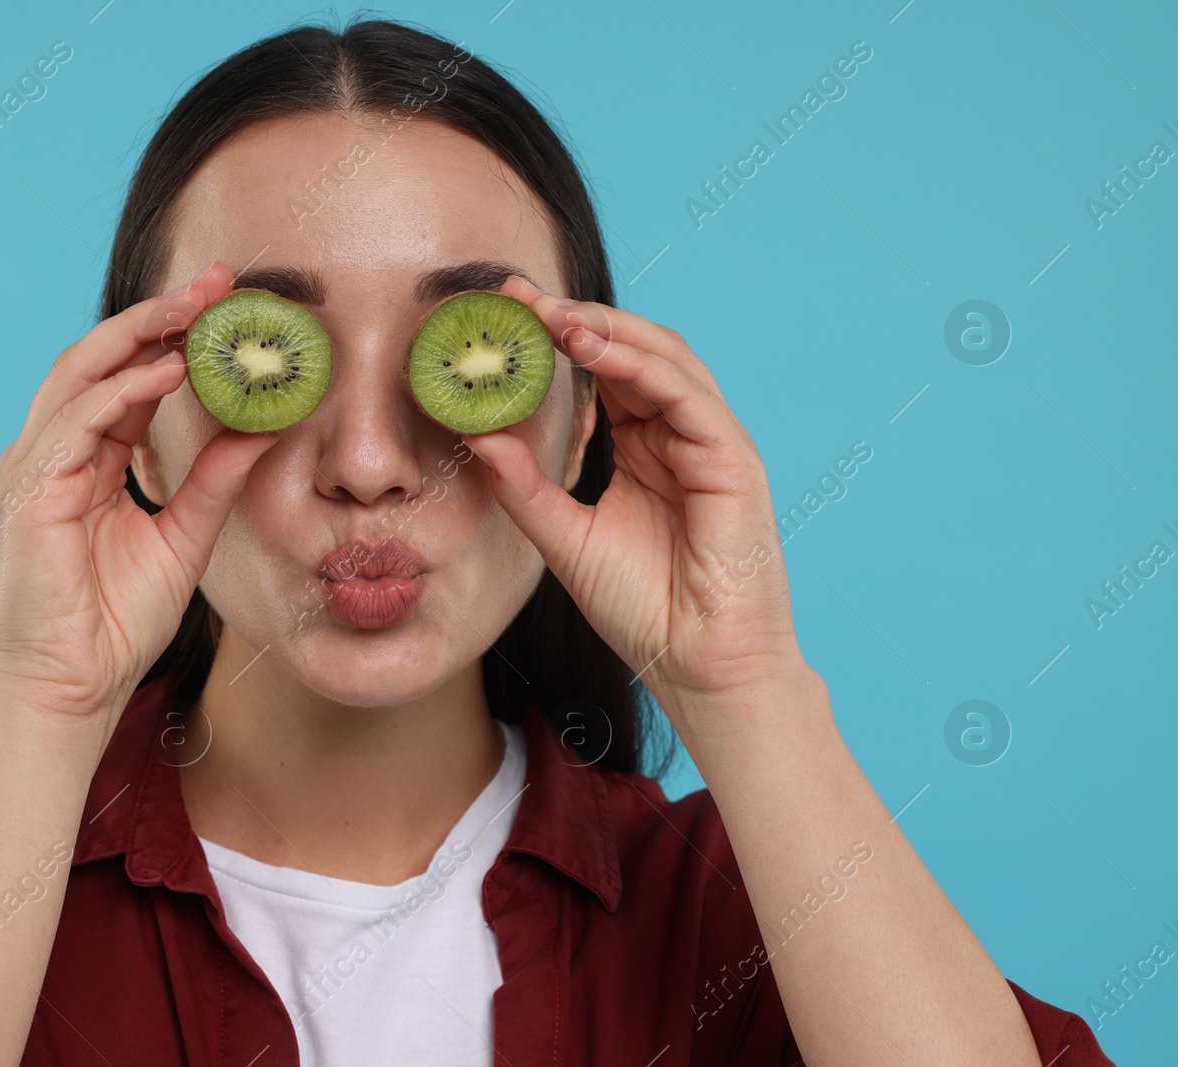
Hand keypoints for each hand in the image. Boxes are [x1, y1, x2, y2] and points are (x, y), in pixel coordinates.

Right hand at [0, 261, 274, 730]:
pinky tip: (166, 372)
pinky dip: (120, 391)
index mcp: (88, 460)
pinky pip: (74, 423)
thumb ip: (214, 481)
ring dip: (139, 335)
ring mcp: (35, 468)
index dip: (176, 337)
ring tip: (197, 309)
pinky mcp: (28, 493)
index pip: (129, 378)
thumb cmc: (115, 625)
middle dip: (159, 315)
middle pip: (101, 359)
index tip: (229, 305)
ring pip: (80, 374)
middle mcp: (56, 453)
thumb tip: (262, 429)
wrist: (72, 690)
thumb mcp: (184, 538)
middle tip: (215, 282)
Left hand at [461, 277, 810, 739]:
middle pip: (632, 352)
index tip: (501, 315)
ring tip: (548, 315)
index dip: (555, 341)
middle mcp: (678, 436)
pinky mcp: (733, 461)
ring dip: (605, 330)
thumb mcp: (565, 538)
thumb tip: (475, 434)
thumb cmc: (645, 610)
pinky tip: (592, 349)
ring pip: (663, 360)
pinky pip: (687, 396)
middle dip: (575, 319)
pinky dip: (640, 365)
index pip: (602, 374)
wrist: (699, 668)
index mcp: (644, 449)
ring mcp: (710, 444)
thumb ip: (525, 486)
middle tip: (517, 298)